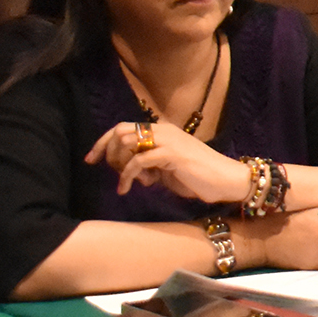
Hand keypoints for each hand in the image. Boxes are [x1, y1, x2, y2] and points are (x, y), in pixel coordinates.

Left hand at [87, 119, 252, 204]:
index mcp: (163, 131)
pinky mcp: (171, 154)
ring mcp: (168, 140)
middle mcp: (163, 130)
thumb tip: (129, 171)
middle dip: (108, 154)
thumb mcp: (166, 169)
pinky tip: (129, 188)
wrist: (227, 180)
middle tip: (116, 174)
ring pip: (126, 143)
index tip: (91, 159)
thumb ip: (148, 165)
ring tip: (130, 182)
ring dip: (120, 165)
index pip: (123, 128)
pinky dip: (128, 176)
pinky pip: (137, 161)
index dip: (102, 142)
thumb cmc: (199, 177)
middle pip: (120, 132)